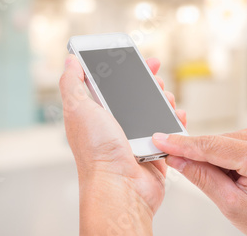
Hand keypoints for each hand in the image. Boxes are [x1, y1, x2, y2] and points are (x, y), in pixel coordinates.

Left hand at [59, 54, 186, 233]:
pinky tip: (176, 115)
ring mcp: (134, 138)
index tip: (134, 59)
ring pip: (153, 110)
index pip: (108, 85)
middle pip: (134, 96)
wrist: (122, 187)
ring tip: (167, 98)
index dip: (121, 69)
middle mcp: (113, 126)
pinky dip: (174, 121)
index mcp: (95, 114)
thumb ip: (72, 83)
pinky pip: (167, 130)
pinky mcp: (152, 150)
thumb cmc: (97, 152)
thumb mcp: (78, 109)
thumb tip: (69, 61)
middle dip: (148, 83)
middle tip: (156, 79)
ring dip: (163, 100)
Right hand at [152, 124, 246, 234]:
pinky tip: (245, 171)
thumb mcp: (233, 206)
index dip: (181, 144)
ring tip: (239, 182)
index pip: (211, 145)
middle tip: (217, 183)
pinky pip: (241, 137)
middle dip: (207, 158)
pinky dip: (235, 153)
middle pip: (219, 141)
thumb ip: (202, 177)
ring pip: (228, 138)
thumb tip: (178, 159)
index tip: (161, 140)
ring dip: (223, 157)